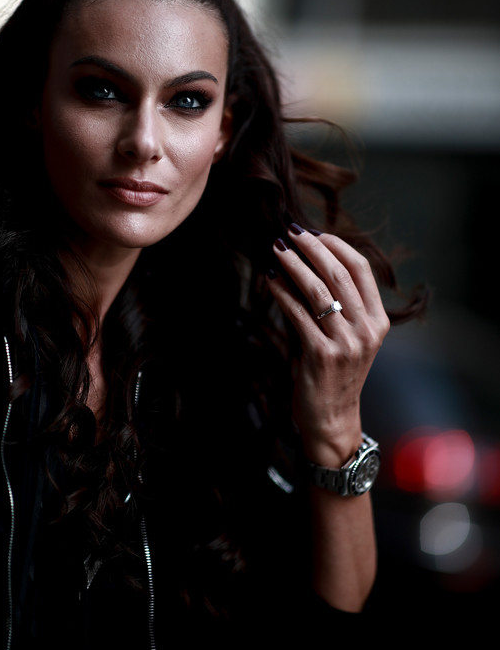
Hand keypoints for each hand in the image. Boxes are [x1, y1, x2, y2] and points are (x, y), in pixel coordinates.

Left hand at [267, 225, 389, 468]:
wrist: (332, 418)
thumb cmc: (336, 372)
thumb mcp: (350, 337)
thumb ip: (340, 303)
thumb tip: (309, 260)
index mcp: (378, 321)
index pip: (361, 269)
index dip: (336, 245)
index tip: (314, 233)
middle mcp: (366, 330)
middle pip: (338, 273)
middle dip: (311, 247)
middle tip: (290, 231)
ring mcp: (346, 343)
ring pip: (317, 289)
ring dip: (294, 264)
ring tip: (276, 249)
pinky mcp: (321, 355)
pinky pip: (298, 313)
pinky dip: (281, 292)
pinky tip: (269, 279)